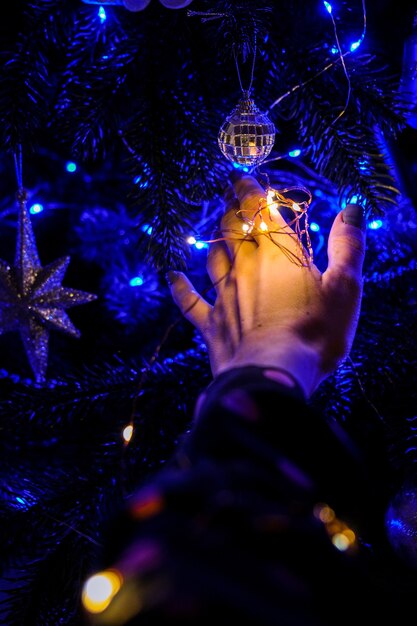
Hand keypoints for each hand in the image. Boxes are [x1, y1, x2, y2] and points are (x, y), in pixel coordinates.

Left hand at [167, 173, 365, 398]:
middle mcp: (246, 266)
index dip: (250, 191)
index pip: (260, 211)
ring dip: (215, 239)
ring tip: (217, 228)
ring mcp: (224, 294)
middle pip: (233, 228)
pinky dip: (180, 287)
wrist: (274, 373)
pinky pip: (189, 301)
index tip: (241, 177)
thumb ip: (347, 246)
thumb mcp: (345, 288)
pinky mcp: (211, 322)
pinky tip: (172, 277)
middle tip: (230, 197)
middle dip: (232, 209)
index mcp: (279, 254)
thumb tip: (351, 209)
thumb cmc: (315, 332)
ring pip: (214, 256)